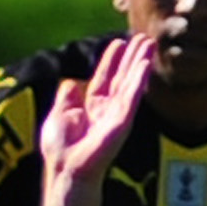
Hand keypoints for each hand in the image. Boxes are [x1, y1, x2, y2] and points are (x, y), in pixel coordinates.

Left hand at [39, 33, 152, 180]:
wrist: (66, 167)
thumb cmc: (60, 148)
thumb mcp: (58, 115)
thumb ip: (66, 99)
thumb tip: (70, 83)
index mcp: (91, 107)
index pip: (104, 78)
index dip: (111, 61)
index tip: (119, 43)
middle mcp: (107, 108)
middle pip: (122, 77)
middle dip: (132, 57)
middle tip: (143, 38)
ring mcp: (117, 114)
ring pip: (131, 83)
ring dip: (140, 62)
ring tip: (148, 44)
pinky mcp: (123, 120)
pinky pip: (133, 96)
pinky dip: (139, 80)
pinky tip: (145, 65)